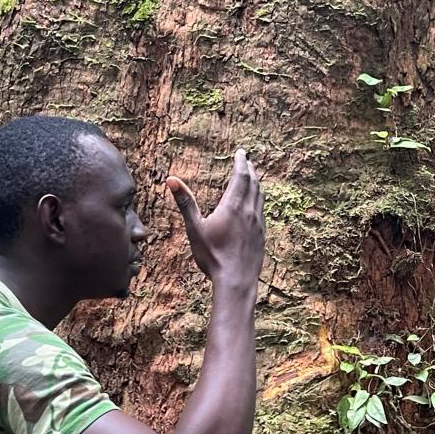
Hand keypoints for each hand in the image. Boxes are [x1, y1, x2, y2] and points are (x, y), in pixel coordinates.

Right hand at [166, 148, 263, 291]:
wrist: (237, 281)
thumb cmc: (213, 256)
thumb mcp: (195, 228)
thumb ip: (185, 203)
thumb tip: (171, 180)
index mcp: (233, 207)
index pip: (241, 177)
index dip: (241, 163)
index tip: (241, 152)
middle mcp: (249, 213)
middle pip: (254, 185)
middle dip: (250, 171)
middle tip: (247, 161)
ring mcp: (258, 225)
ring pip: (261, 198)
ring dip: (257, 185)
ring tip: (253, 178)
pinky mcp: (262, 236)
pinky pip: (262, 212)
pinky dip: (260, 201)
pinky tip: (256, 206)